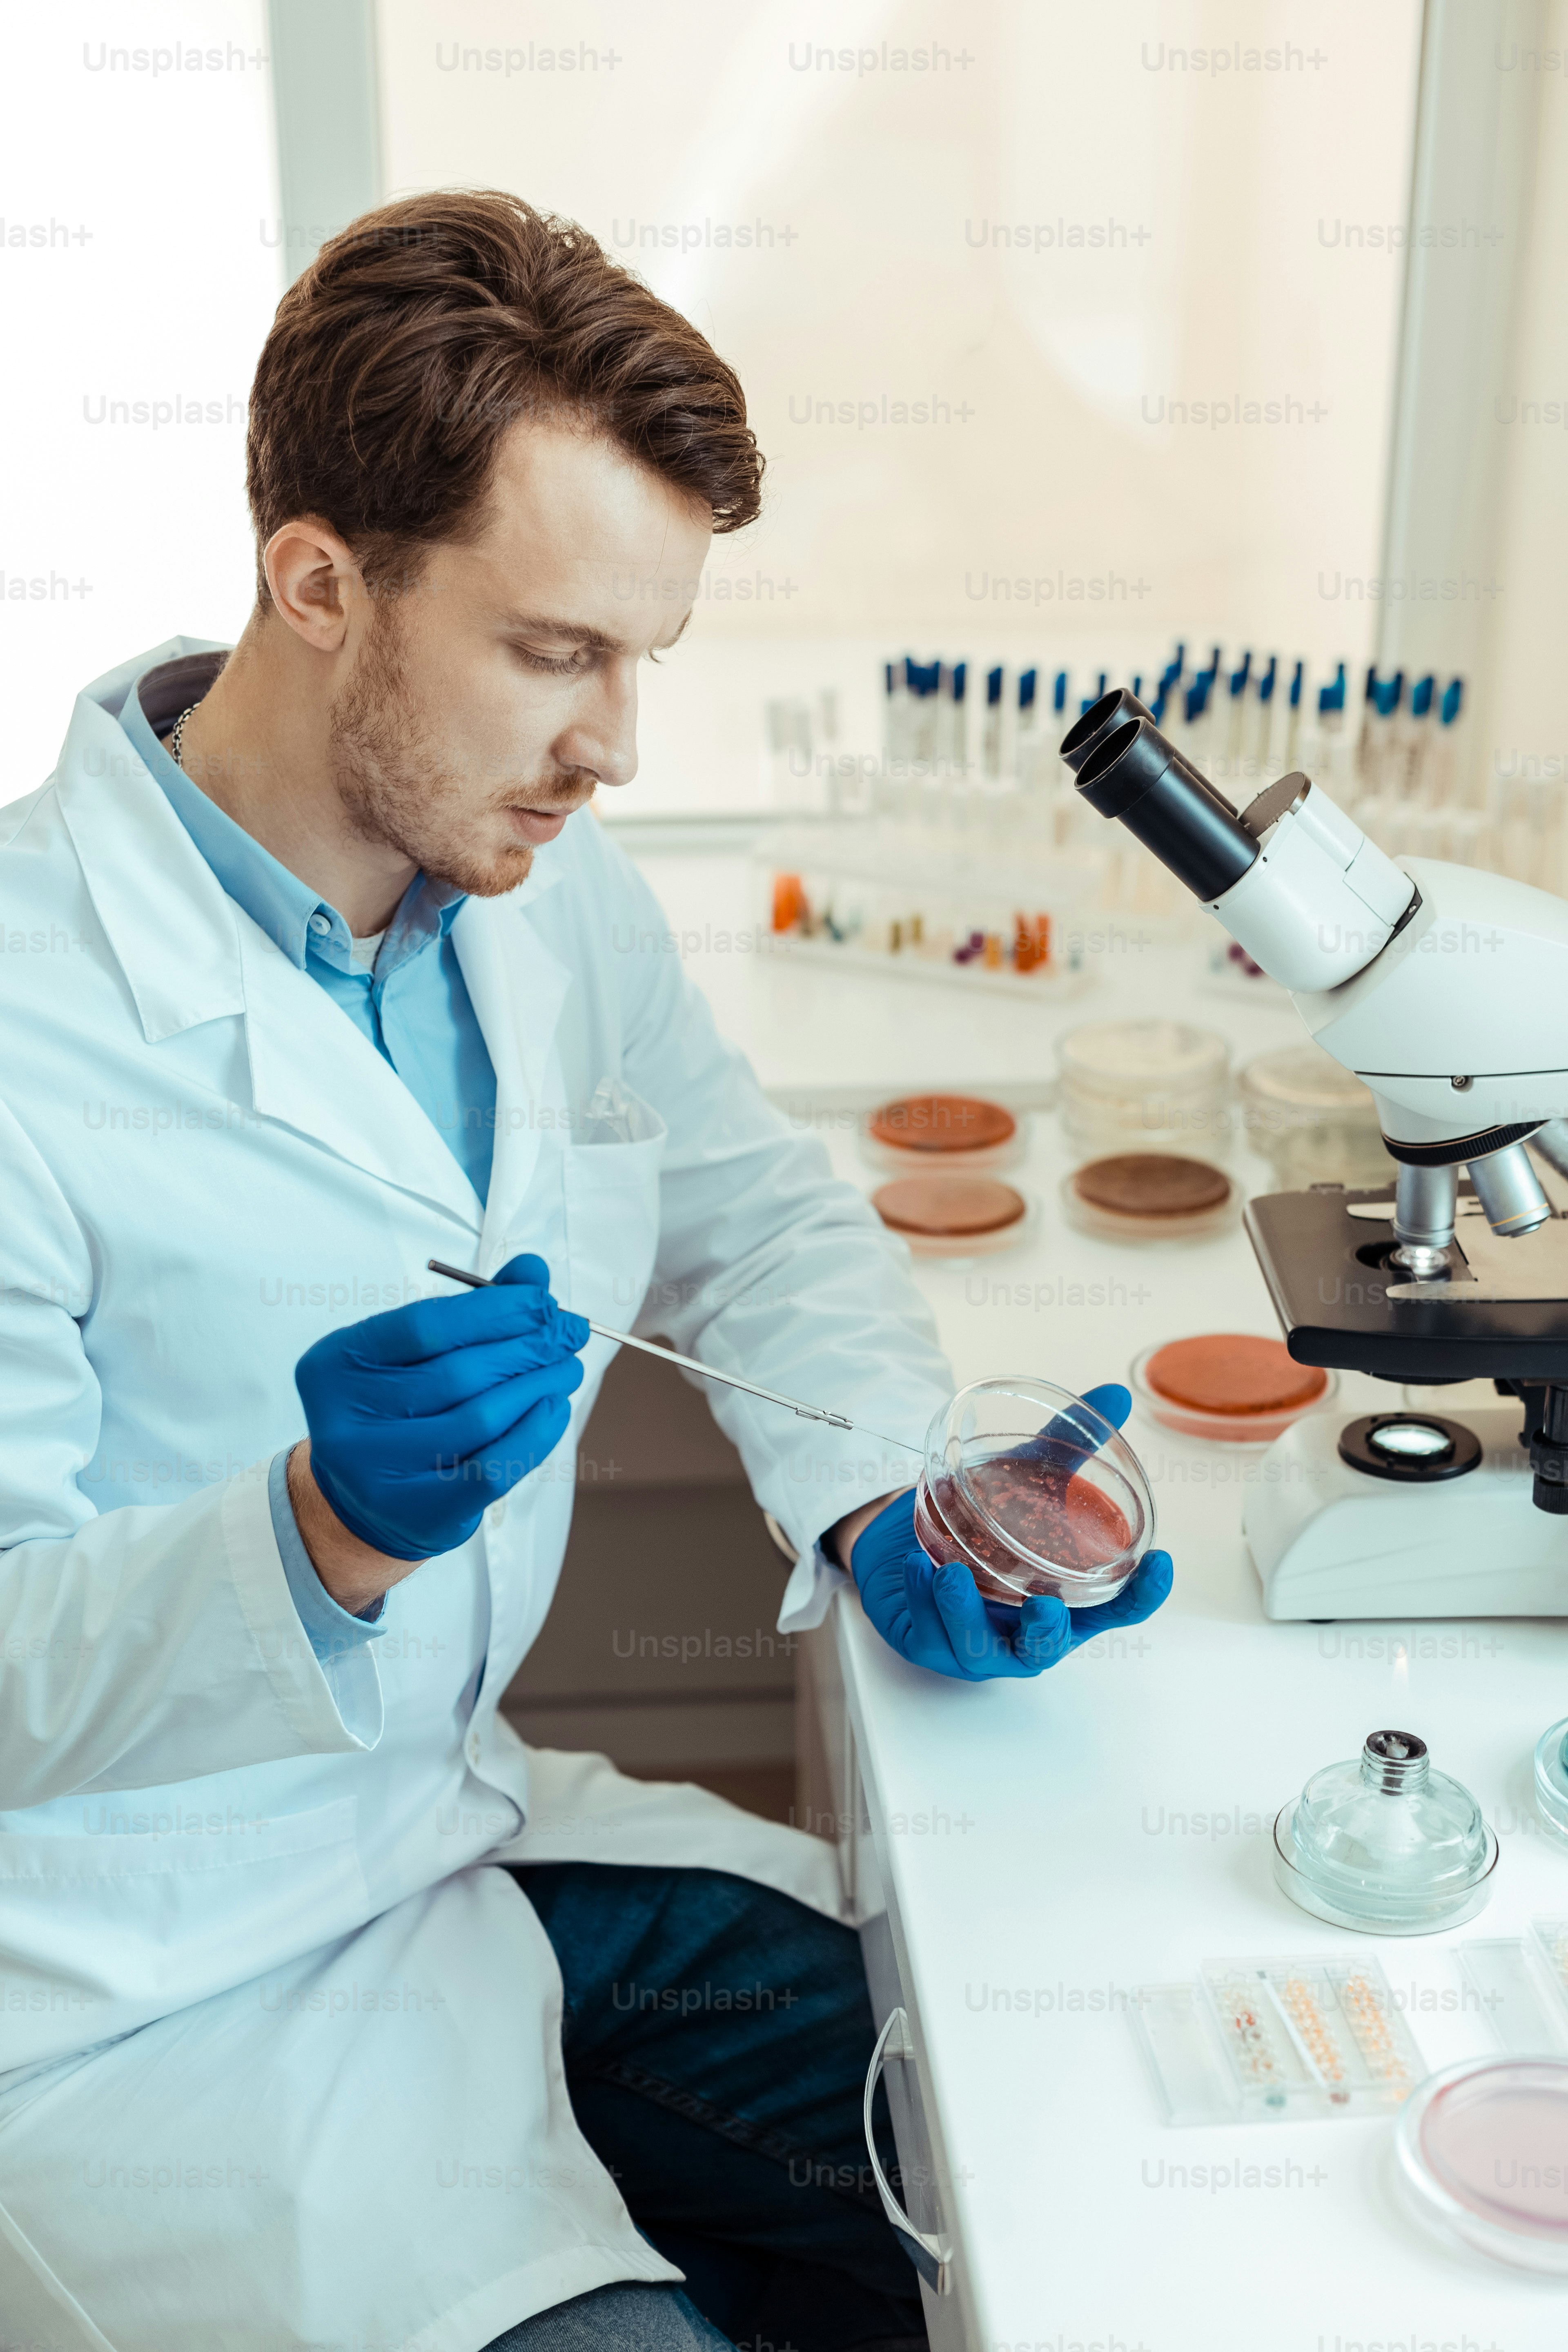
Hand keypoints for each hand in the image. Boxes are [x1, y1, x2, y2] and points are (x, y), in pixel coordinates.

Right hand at [293, 1254, 588, 1566]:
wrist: (362, 1500)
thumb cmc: (396, 1409)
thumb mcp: (416, 1352)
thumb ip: (471, 1307)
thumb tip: (533, 1272)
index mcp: (338, 1363)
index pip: (427, 1325)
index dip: (495, 1310)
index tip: (544, 1301)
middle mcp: (347, 1419)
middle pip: (460, 1373)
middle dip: (529, 1347)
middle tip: (569, 1333)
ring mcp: (379, 1472)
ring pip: (481, 1418)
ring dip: (538, 1387)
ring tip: (567, 1368)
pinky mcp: (419, 1513)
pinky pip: (492, 1468)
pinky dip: (534, 1434)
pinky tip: (554, 1408)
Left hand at [847, 1383, 1172, 1680]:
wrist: (907, 1537)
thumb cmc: (980, 1521)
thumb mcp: (1023, 1480)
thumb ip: (1067, 1446)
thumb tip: (1115, 1395)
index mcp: (1065, 1598)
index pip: (1115, 1608)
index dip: (1143, 1594)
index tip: (1161, 1563)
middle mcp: (1028, 1632)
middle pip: (1050, 1648)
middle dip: (1048, 1632)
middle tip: (1044, 1605)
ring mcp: (979, 1648)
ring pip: (980, 1648)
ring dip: (965, 1612)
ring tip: (949, 1573)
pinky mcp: (931, 1647)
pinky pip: (930, 1637)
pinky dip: (924, 1604)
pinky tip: (918, 1570)